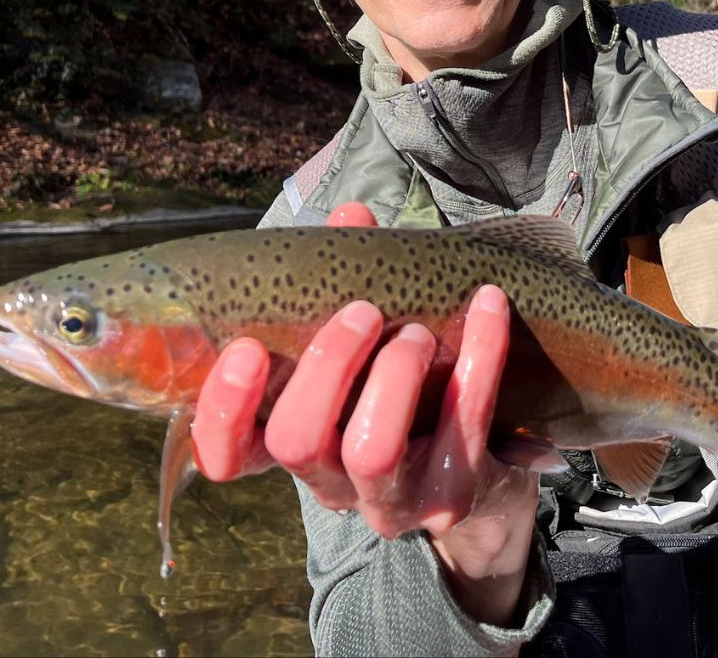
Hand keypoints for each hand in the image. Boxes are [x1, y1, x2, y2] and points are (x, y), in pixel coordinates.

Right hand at [190, 202, 538, 624]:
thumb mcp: (368, 348)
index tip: (245, 348)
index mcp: (295, 450)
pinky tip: (489, 304)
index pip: (228, 456)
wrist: (491, 474)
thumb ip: (344, 285)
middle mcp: (332, 487)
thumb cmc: (410, 392)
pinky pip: (465, 424)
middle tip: (364, 312)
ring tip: (419, 332)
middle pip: (297, 440)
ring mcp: (392, 503)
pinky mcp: (454, 496)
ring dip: (393, 374)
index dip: (225, 410)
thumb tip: (349, 215)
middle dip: (327, 366)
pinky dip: (480, 353)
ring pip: (370, 450)